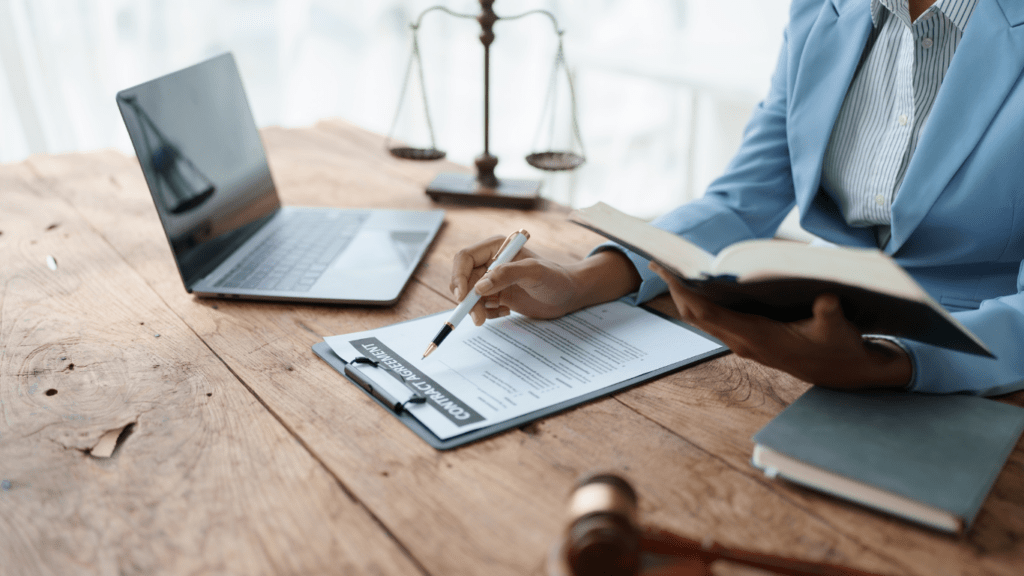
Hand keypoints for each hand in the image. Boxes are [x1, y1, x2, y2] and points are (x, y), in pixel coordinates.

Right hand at [450, 237, 641, 325]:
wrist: (570, 295)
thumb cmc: (556, 278)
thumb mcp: (534, 273)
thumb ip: (507, 275)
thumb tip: (478, 287)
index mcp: (496, 248)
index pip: (465, 259)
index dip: (459, 277)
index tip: (463, 297)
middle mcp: (491, 263)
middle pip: (465, 280)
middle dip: (467, 300)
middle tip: (477, 317)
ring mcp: (493, 281)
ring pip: (470, 296)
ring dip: (476, 309)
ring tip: (496, 315)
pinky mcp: (498, 296)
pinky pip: (481, 307)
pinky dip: (488, 314)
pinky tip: (505, 312)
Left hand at [649, 262, 911, 389]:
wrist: (846, 372)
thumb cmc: (841, 347)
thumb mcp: (840, 329)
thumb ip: (830, 314)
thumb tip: (826, 299)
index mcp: (755, 337)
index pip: (706, 311)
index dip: (683, 289)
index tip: (666, 268)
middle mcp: (742, 341)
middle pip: (694, 314)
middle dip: (675, 288)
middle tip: (658, 260)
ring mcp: (742, 341)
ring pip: (701, 317)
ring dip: (684, 294)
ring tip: (671, 266)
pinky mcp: (747, 338)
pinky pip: (713, 319)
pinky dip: (699, 300)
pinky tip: (698, 281)